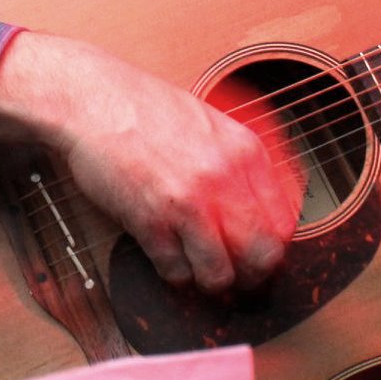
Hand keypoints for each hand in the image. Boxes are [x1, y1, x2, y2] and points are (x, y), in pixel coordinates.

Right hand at [0, 33, 301, 292]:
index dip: (274, 249)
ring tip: (200, 271)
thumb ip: (239, 163)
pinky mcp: (148, 219)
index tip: (260, 254)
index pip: (285, 223)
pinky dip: (174, 275)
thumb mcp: (213, 124)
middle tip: (237, 276)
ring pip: (219, 274)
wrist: (96, 98)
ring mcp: (186, 200)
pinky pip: (175, 271)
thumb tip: (260, 209)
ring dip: (210, 281)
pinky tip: (170, 258)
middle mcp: (223, 177)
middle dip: (251, 274)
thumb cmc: (148, 108)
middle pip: (262, 255)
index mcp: (245, 150)